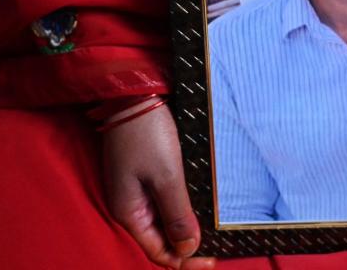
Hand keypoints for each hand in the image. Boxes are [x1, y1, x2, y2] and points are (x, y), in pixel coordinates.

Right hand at [102, 100, 214, 268]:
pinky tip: (199, 207)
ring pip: (163, 220)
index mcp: (129, 212)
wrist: (134, 93)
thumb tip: (187, 249)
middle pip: (160, 238)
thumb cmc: (147, 133)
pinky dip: (181, 207)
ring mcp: (136, 188)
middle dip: (186, 246)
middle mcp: (130, 205)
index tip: (212, 260)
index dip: (185, 260)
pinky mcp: (145, 172)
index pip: (158, 251)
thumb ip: (177, 215)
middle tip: (217, 247)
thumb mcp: (166, 177)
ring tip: (212, 230)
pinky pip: (164, 200)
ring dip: (185, 227)